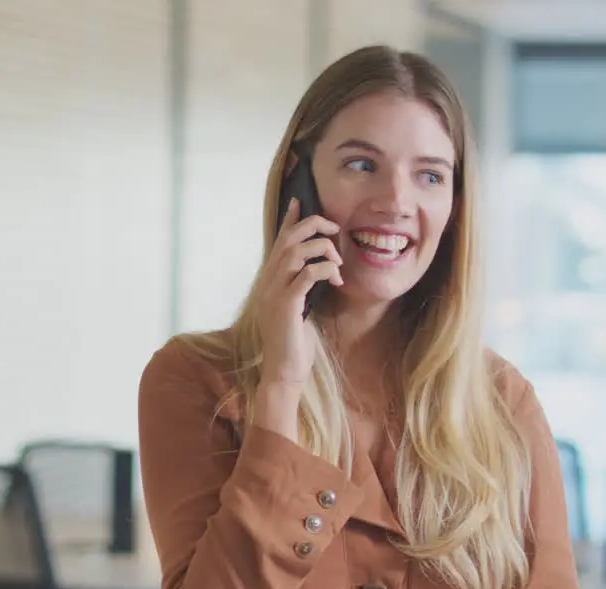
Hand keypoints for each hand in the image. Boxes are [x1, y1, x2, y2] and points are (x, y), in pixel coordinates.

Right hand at [256, 198, 343, 390]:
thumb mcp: (299, 308)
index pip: (278, 241)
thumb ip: (302, 287)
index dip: (289, 219)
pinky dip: (326, 269)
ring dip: (323, 248)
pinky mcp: (286, 305)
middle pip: (288, 239)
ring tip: (338, 261)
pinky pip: (308, 274)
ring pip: (296, 252)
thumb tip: (318, 268)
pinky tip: (337, 277)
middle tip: (334, 229)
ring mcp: (274, 293)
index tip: (299, 200)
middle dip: (313, 226)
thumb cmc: (295, 342)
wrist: (284, 371)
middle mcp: (267, 282)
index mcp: (269, 281)